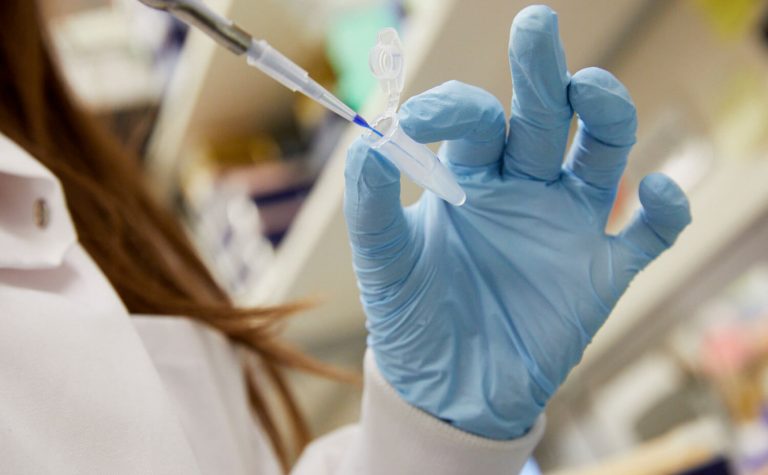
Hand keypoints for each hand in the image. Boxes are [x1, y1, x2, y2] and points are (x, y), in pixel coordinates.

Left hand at [343, 5, 690, 438]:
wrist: (447, 391)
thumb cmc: (411, 320)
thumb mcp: (382, 262)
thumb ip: (372, 202)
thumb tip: (368, 136)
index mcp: (470, 179)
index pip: (475, 122)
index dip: (454, 109)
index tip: (419, 120)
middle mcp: (523, 190)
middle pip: (542, 116)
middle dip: (540, 72)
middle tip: (534, 25)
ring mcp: (565, 227)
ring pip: (601, 154)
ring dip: (605, 117)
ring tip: (589, 91)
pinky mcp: (600, 273)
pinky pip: (647, 235)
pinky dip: (665, 212)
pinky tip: (659, 194)